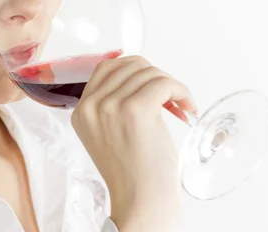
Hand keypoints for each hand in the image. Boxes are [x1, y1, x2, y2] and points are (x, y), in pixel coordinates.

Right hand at [71, 56, 195, 230]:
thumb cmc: (133, 175)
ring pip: (149, 73)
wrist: (141, 202)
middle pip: (130, 65)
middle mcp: (92, 105)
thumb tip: (140, 77)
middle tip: (170, 98)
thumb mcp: (108, 135)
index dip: (135, 71)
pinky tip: (186, 108)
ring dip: (171, 86)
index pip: (106, 67)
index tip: (152, 86)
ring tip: (180, 107)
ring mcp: (111, 106)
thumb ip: (111, 107)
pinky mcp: (135, 110)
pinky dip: (181, 91)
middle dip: (155, 77)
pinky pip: (163, 83)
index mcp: (81, 110)